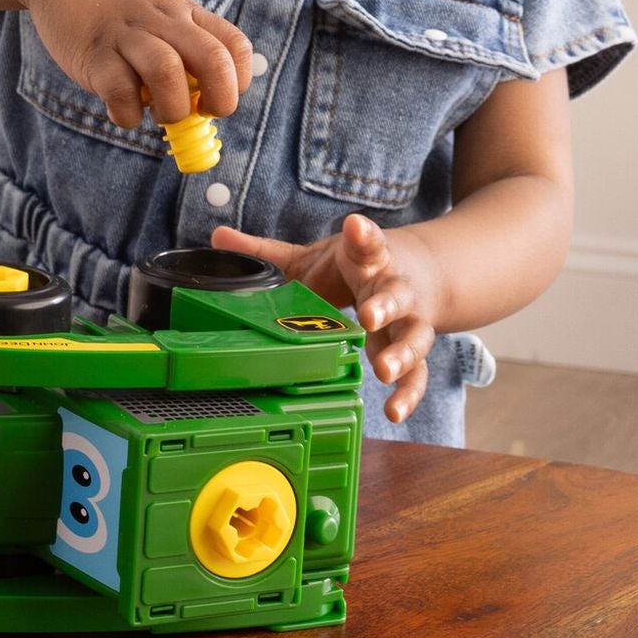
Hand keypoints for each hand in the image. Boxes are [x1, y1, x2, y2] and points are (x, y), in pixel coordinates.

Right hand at [20, 0, 251, 127]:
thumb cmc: (116, 5)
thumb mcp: (159, 13)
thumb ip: (183, 51)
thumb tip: (202, 108)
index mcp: (185, 12)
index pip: (234, 45)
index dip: (237, 80)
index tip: (216, 98)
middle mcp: (163, 21)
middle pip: (212, 60)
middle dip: (220, 100)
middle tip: (200, 114)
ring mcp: (126, 36)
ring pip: (167, 72)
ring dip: (172, 108)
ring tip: (159, 113)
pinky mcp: (92, 54)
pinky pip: (119, 92)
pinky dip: (127, 114)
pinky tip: (121, 109)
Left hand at [210, 213, 440, 424]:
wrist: (420, 274)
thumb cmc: (360, 267)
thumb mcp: (315, 256)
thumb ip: (268, 252)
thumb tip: (218, 237)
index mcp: (369, 260)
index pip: (369, 244)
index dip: (363, 236)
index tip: (355, 226)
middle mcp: (393, 288)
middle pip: (395, 294)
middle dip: (384, 305)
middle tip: (368, 315)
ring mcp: (407, 321)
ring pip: (414, 336)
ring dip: (401, 353)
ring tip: (384, 370)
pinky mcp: (411, 350)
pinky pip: (418, 375)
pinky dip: (409, 394)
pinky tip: (395, 411)